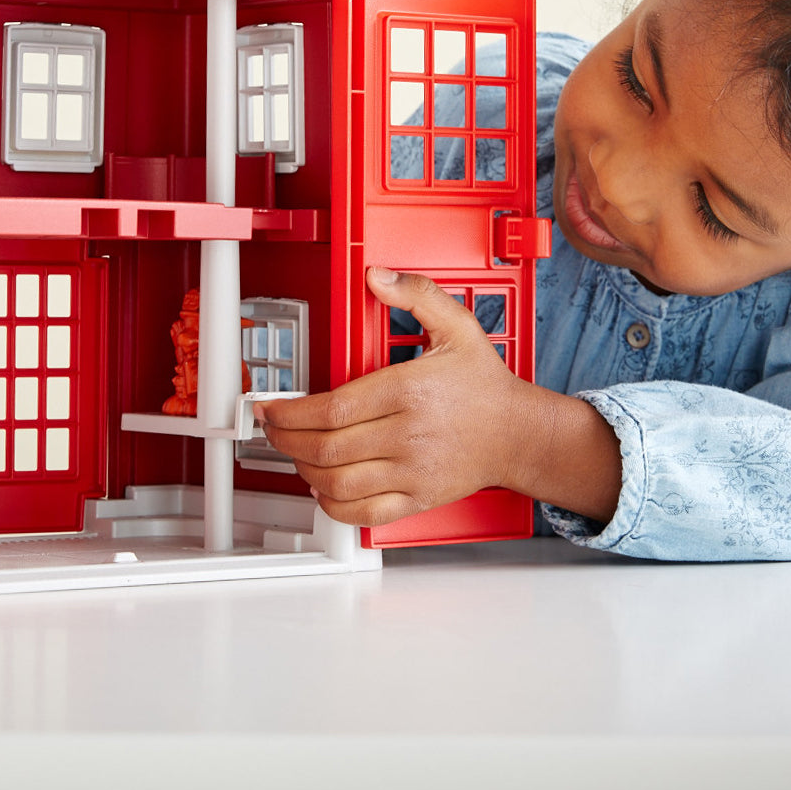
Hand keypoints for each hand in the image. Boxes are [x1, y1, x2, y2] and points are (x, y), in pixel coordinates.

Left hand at [255, 267, 532, 526]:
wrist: (519, 434)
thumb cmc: (485, 385)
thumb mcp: (458, 326)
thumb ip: (416, 293)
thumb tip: (377, 276)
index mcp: (409, 391)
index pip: (333, 408)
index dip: (291, 412)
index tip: (271, 408)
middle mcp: (408, 435)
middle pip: (327, 447)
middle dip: (286, 440)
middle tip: (271, 429)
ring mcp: (412, 471)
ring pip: (338, 482)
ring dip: (304, 470)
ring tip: (293, 453)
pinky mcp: (418, 498)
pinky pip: (363, 513)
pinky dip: (333, 505)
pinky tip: (322, 488)